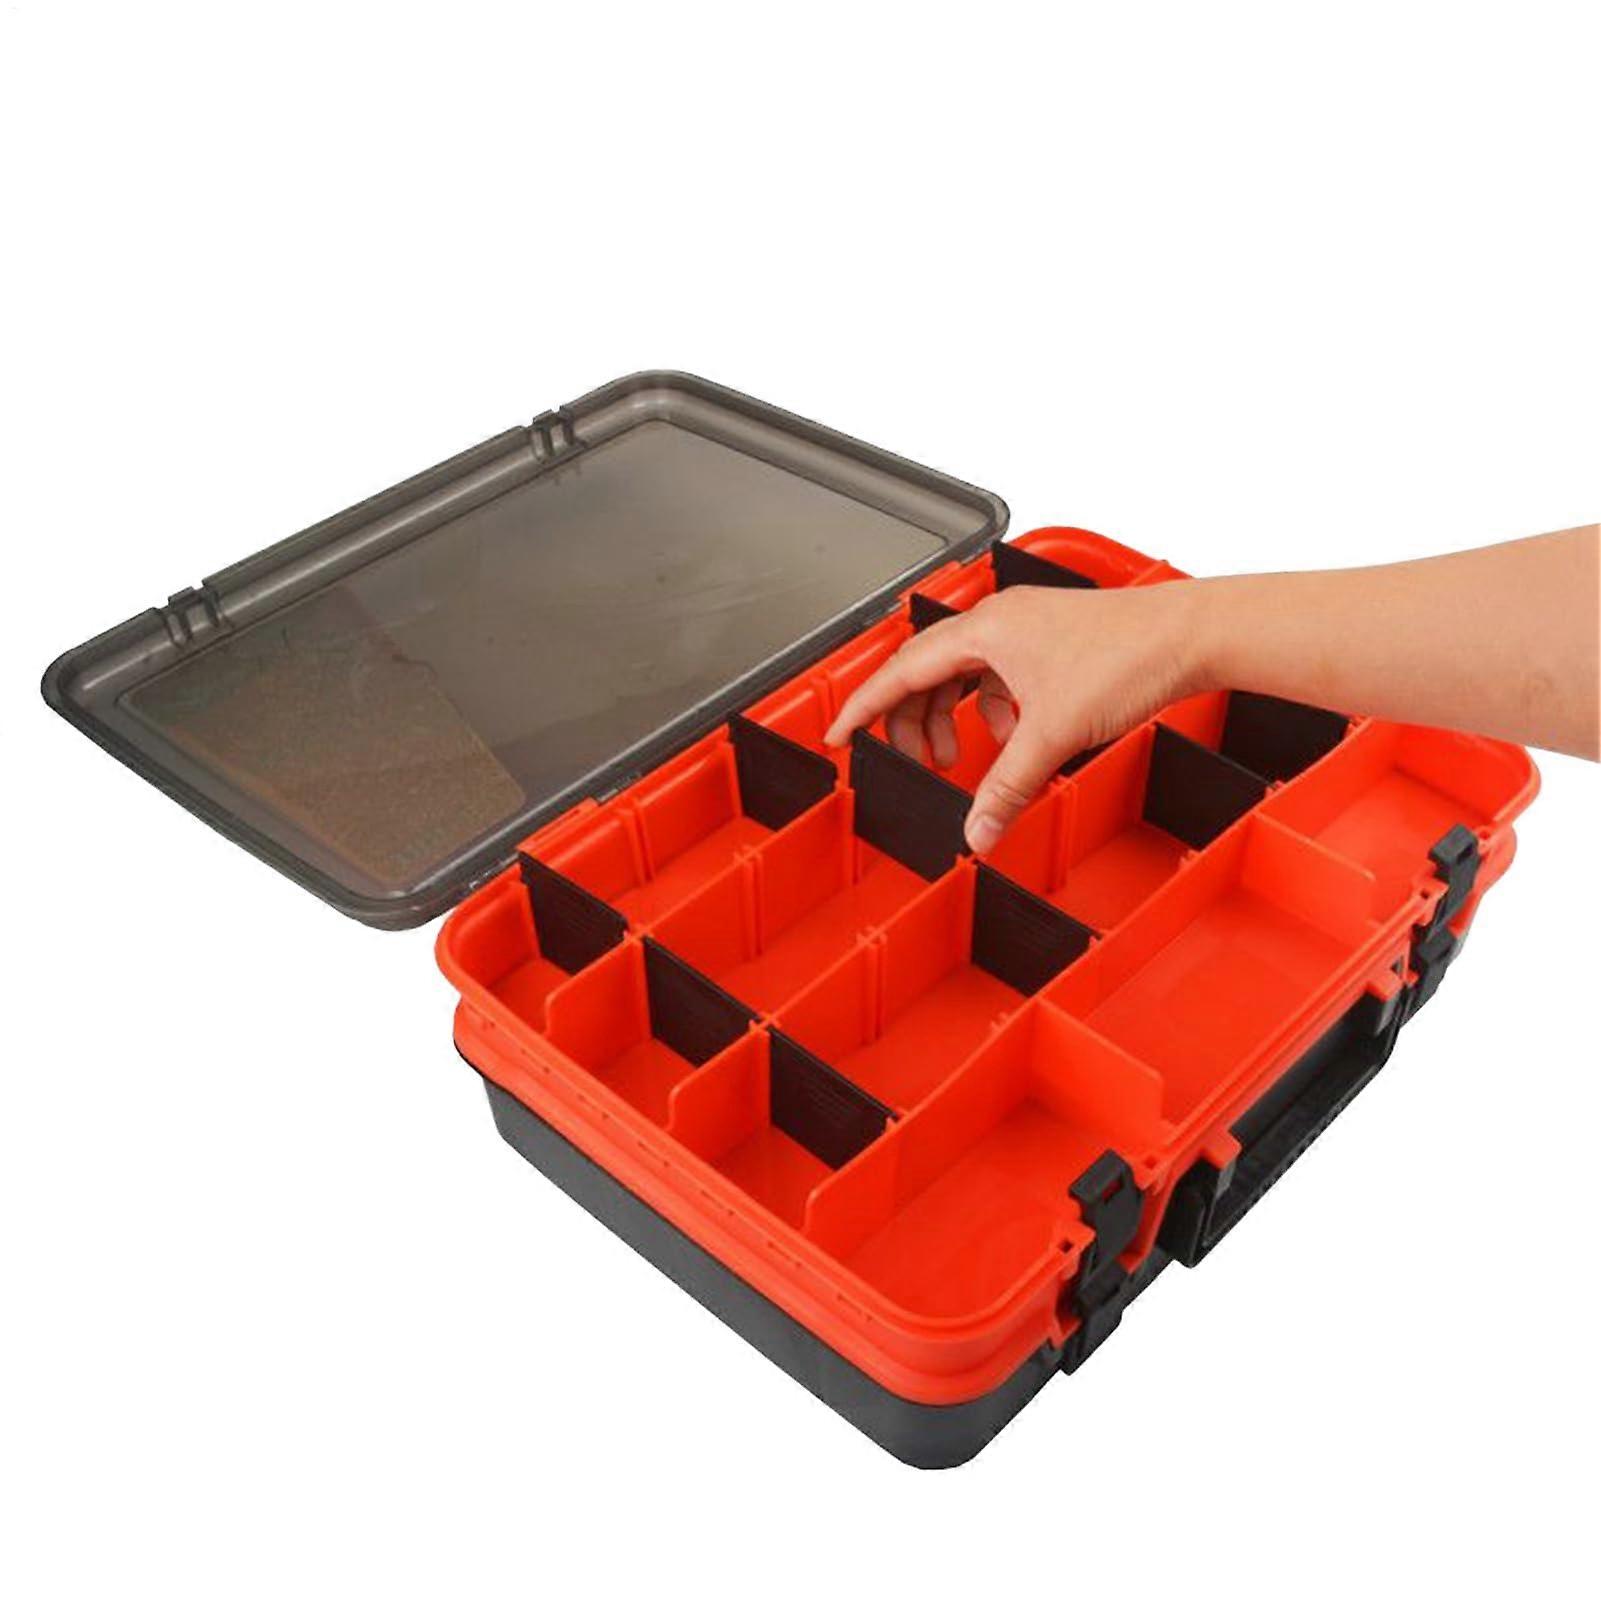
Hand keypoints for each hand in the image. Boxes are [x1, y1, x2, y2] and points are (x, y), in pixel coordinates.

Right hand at [824, 581, 1206, 851]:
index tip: (837, 732)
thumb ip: (1006, 788)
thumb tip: (976, 832)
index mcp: (984, 630)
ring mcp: (1024, 627)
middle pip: (927, 671)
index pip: (902, 669)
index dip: (864, 705)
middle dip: (910, 720)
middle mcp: (998, 621)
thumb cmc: (1129, 655)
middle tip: (906, 760)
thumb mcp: (1053, 734)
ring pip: (963, 674)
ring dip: (952, 717)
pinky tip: (1017, 738)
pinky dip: (995, 710)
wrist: (1190, 635)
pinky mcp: (1050, 640)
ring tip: (957, 757)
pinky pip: (999, 676)